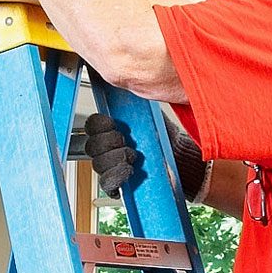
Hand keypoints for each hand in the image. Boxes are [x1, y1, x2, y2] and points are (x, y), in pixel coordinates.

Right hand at [83, 112, 209, 201]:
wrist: (179, 157)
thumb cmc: (163, 136)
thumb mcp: (147, 115)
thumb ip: (131, 105)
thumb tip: (125, 88)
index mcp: (111, 128)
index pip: (92, 126)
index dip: (100, 124)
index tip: (113, 123)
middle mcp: (108, 148)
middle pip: (92, 146)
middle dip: (110, 142)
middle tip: (126, 141)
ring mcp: (111, 167)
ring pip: (98, 164)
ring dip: (116, 159)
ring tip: (134, 156)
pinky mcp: (118, 184)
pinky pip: (106, 183)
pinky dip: (115, 177)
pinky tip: (128, 171)